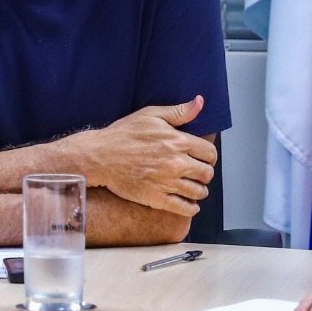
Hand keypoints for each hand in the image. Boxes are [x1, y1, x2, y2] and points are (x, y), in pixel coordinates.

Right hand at [78, 97, 217, 216]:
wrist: (100, 156)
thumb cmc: (124, 134)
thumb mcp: (151, 115)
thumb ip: (179, 112)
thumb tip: (200, 102)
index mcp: (179, 141)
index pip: (210, 153)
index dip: (209, 156)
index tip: (203, 158)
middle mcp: (177, 163)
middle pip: (207, 174)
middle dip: (205, 173)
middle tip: (197, 173)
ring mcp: (167, 182)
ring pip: (199, 192)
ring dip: (199, 190)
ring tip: (193, 187)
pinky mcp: (157, 198)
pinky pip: (185, 208)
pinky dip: (191, 208)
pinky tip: (189, 204)